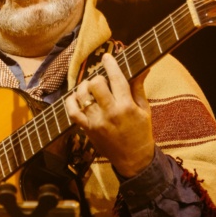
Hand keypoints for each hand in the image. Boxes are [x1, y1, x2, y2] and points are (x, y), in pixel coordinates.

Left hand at [64, 53, 154, 177]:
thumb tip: (143, 68)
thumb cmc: (141, 132)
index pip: (116, 79)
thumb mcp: (144, 110)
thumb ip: (139, 88)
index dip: (110, 64)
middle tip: (101, 81)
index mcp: (126, 107)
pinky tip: (76, 97)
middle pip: (96, 84)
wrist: (133, 159)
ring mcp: (96, 122)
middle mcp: (110, 113)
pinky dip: (71, 101)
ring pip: (82, 96)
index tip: (107, 57)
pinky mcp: (87, 130)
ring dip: (84, 87)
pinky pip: (72, 112)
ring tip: (89, 88)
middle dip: (97, 78)